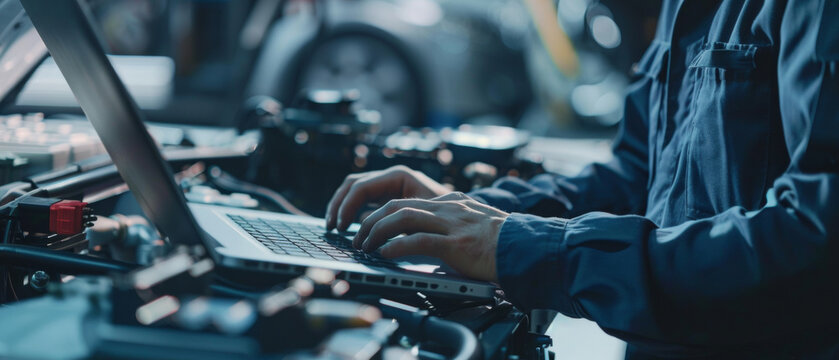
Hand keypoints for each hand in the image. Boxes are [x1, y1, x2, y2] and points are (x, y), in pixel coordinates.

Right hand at [325, 165, 450, 230]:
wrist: (464, 219)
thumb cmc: (448, 218)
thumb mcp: (423, 220)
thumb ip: (397, 222)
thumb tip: (372, 233)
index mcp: (399, 176)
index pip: (361, 186)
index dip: (347, 207)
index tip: (341, 227)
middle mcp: (391, 177)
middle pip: (353, 185)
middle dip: (339, 205)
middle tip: (332, 228)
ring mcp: (389, 186)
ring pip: (354, 191)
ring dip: (341, 207)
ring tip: (334, 228)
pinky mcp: (389, 198)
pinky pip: (363, 201)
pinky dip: (351, 212)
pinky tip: (347, 229)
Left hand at [353, 192, 508, 281]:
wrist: (529, 249)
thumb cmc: (504, 245)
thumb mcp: (474, 227)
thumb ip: (452, 229)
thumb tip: (427, 245)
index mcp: (451, 203)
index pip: (407, 200)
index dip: (383, 212)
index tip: (369, 225)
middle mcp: (448, 208)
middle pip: (398, 205)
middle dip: (372, 220)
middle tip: (358, 236)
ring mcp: (452, 224)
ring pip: (403, 217)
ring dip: (377, 231)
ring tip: (364, 245)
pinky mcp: (456, 243)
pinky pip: (418, 240)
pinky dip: (396, 247)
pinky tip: (384, 254)